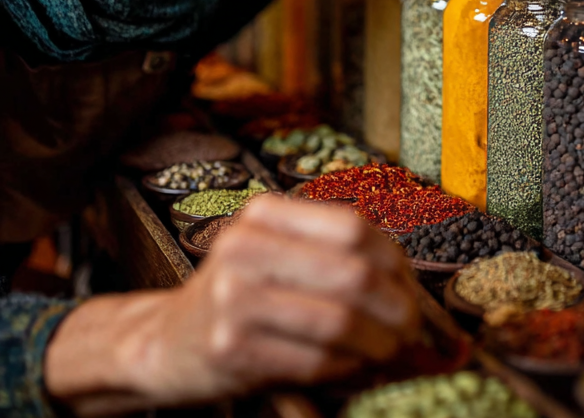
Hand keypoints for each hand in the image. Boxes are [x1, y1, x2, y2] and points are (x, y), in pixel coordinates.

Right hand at [45, 194, 420, 414]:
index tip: (411, 291)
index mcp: (264, 213)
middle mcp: (244, 247)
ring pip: (340, 322)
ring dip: (379, 346)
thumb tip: (417, 293)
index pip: (354, 229)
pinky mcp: (230, 349)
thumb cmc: (241, 298)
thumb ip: (339, 261)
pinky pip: (315, 361)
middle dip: (397, 310)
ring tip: (389, 355)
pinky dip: (346, 370)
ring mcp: (232, 298)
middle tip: (412, 333)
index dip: (396, 264)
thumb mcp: (279, 258)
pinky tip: (351, 370)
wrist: (166, 343)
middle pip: (353, 275)